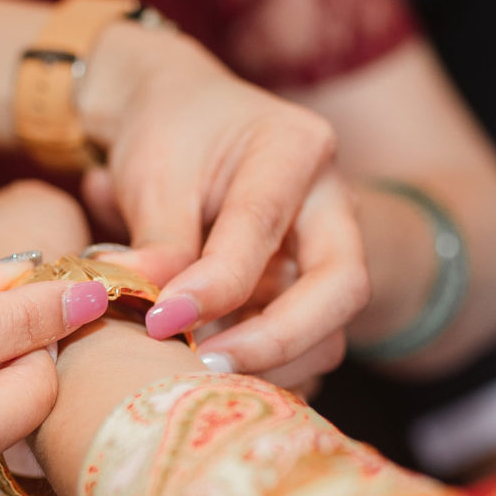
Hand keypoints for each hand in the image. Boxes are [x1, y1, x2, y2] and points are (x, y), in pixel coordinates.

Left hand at [81, 28, 368, 375]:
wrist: (179, 118)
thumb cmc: (169, 132)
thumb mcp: (154, 173)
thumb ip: (159, 243)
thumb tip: (158, 318)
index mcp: (296, 149)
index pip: (262, 227)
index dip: (216, 285)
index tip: (162, 320)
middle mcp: (331, 203)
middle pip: (341, 288)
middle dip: (277, 341)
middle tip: (206, 366)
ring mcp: (326, 253)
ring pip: (330, 332)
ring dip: (268, 365)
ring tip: (195, 371)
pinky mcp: (307, 294)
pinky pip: (306, 350)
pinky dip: (264, 372)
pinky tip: (215, 377)